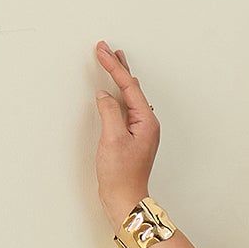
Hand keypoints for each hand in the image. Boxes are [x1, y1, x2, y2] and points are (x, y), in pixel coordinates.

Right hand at [93, 40, 159, 226]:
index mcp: (146, 121)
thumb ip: (109, 111)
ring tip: (114, 60)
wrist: (124, 199)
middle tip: (107, 48)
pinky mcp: (131, 137)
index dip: (113, 66)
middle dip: (118, 67)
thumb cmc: (121, 175)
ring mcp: (140, 131)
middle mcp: (146, 124)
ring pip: (129, 96)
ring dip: (119, 78)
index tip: (101, 50)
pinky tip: (114, 91)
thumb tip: (105, 95)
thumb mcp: (112, 138)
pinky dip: (118, 94)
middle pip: (132, 88)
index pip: (128, 86)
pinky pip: (125, 107)